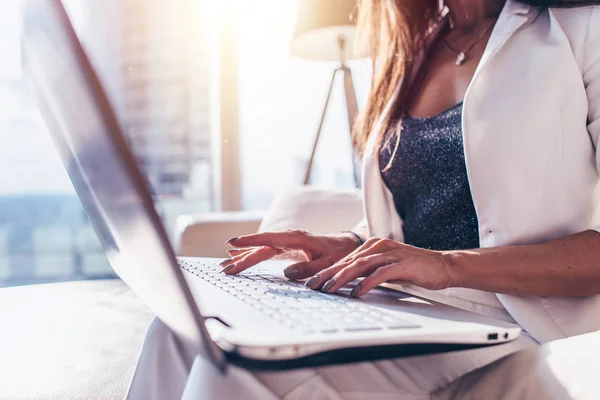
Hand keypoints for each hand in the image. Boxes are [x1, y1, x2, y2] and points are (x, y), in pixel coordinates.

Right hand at [223, 230, 361, 278]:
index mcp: (296, 238)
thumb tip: (286, 273)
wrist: (347, 245)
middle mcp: (287, 238)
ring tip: (225, 265)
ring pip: (260, 249)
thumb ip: (308, 268)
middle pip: (260, 247)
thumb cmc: (339, 253)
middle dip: (241, 256)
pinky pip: (265, 251)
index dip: (250, 241)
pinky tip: (239, 258)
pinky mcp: (285, 248)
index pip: (268, 239)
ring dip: (243, 256)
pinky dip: (251, 255)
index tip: (232, 243)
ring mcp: (285, 243)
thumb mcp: (327, 263)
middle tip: (223, 267)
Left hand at [304, 238, 454, 296]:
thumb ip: (367, 273)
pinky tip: (357, 292)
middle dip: (327, 274)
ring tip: (328, 289)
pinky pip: (380, 273)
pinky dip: (367, 283)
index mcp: (372, 246)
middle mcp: (378, 246)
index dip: (326, 271)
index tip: (311, 283)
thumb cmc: (412, 269)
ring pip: (360, 265)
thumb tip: (346, 285)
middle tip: (311, 286)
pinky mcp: (402, 263)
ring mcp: (390, 254)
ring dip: (342, 278)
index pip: (344, 260)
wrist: (442, 265)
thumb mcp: (384, 270)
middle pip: (347, 261)